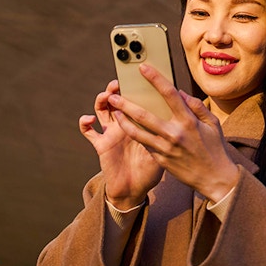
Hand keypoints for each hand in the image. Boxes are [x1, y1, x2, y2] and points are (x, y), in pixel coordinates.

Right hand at [79, 79, 163, 209]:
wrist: (135, 191)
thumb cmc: (152, 171)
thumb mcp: (165, 151)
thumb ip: (170, 133)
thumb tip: (180, 113)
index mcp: (141, 123)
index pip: (138, 99)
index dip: (137, 87)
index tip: (140, 73)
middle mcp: (125, 124)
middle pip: (118, 100)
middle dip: (116, 88)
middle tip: (118, 82)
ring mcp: (112, 132)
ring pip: (102, 109)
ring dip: (101, 99)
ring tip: (107, 96)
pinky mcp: (101, 144)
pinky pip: (88, 131)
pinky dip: (85, 123)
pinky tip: (89, 119)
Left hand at [108, 64, 239, 202]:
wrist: (215, 178)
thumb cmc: (215, 148)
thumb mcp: (213, 124)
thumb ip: (197, 106)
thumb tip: (181, 93)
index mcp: (188, 121)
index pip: (169, 94)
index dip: (155, 79)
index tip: (143, 68)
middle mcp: (174, 134)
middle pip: (144, 115)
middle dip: (126, 104)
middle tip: (113, 95)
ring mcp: (165, 148)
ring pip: (138, 132)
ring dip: (123, 121)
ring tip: (114, 112)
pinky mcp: (161, 160)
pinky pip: (144, 144)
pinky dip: (134, 135)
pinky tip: (126, 127)